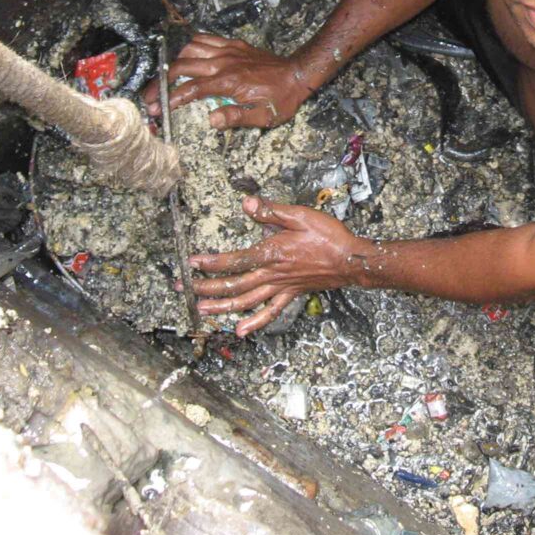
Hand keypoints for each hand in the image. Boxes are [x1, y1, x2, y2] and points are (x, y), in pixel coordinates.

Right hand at [142, 34, 315, 128]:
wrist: (298, 73)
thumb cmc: (282, 98)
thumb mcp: (263, 116)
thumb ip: (236, 117)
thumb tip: (211, 120)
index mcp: (229, 82)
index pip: (191, 89)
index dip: (170, 99)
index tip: (157, 109)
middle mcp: (225, 63)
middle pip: (183, 66)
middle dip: (162, 82)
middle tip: (151, 95)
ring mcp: (228, 51)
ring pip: (191, 48)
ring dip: (175, 62)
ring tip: (166, 78)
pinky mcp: (234, 44)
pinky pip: (206, 38)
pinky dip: (192, 45)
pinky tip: (187, 55)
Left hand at [188, 196, 374, 336]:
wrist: (350, 260)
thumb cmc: (327, 236)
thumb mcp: (299, 215)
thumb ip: (271, 211)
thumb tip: (246, 203)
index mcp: (272, 253)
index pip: (234, 260)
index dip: (210, 263)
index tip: (191, 263)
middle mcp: (272, 274)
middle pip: (233, 285)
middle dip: (206, 287)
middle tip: (184, 289)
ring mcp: (280, 288)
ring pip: (246, 301)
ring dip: (221, 307)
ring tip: (201, 310)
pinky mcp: (290, 295)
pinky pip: (269, 312)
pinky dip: (254, 323)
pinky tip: (240, 331)